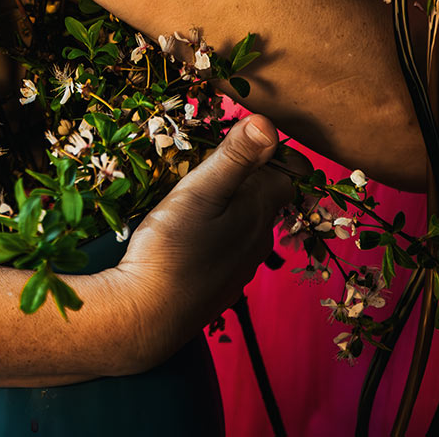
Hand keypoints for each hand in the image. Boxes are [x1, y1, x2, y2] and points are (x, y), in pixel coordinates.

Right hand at [103, 116, 303, 372]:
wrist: (147, 316)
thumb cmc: (171, 247)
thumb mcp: (200, 191)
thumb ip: (235, 157)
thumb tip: (269, 123)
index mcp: (260, 213)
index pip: (291, 173)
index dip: (275, 150)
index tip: (248, 135)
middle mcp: (259, 240)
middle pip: (268, 196)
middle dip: (250, 172)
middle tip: (214, 152)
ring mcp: (241, 266)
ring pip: (248, 220)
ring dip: (233, 200)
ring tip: (199, 185)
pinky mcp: (220, 282)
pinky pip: (230, 243)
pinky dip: (219, 226)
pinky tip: (191, 225)